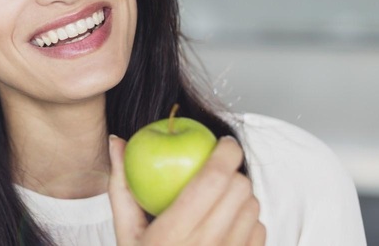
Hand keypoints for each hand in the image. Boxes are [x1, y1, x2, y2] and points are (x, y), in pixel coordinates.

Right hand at [108, 135, 265, 245]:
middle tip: (220, 169)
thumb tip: (118, 141)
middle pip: (239, 189)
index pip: (211, 181)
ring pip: (253, 207)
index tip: (223, 142)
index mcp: (171, 236)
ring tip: (221, 199)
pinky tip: (229, 224)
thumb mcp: (125, 232)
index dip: (224, 154)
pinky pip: (260, 230)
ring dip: (241, 195)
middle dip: (233, 171)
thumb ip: (121, 186)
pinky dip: (249, 220)